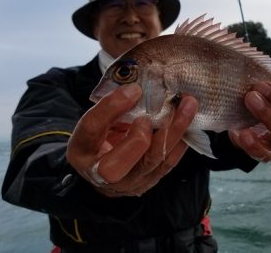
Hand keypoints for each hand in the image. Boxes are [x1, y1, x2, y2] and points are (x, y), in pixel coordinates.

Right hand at [66, 83, 197, 196]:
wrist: (107, 162)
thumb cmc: (102, 134)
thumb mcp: (99, 118)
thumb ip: (113, 106)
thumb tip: (139, 88)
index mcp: (82, 151)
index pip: (91, 130)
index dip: (111, 108)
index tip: (133, 89)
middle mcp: (101, 175)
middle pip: (115, 167)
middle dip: (137, 140)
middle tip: (150, 116)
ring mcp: (129, 182)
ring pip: (153, 162)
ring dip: (173, 131)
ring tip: (188, 105)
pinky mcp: (150, 180)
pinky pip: (169, 162)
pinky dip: (180, 140)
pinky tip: (188, 120)